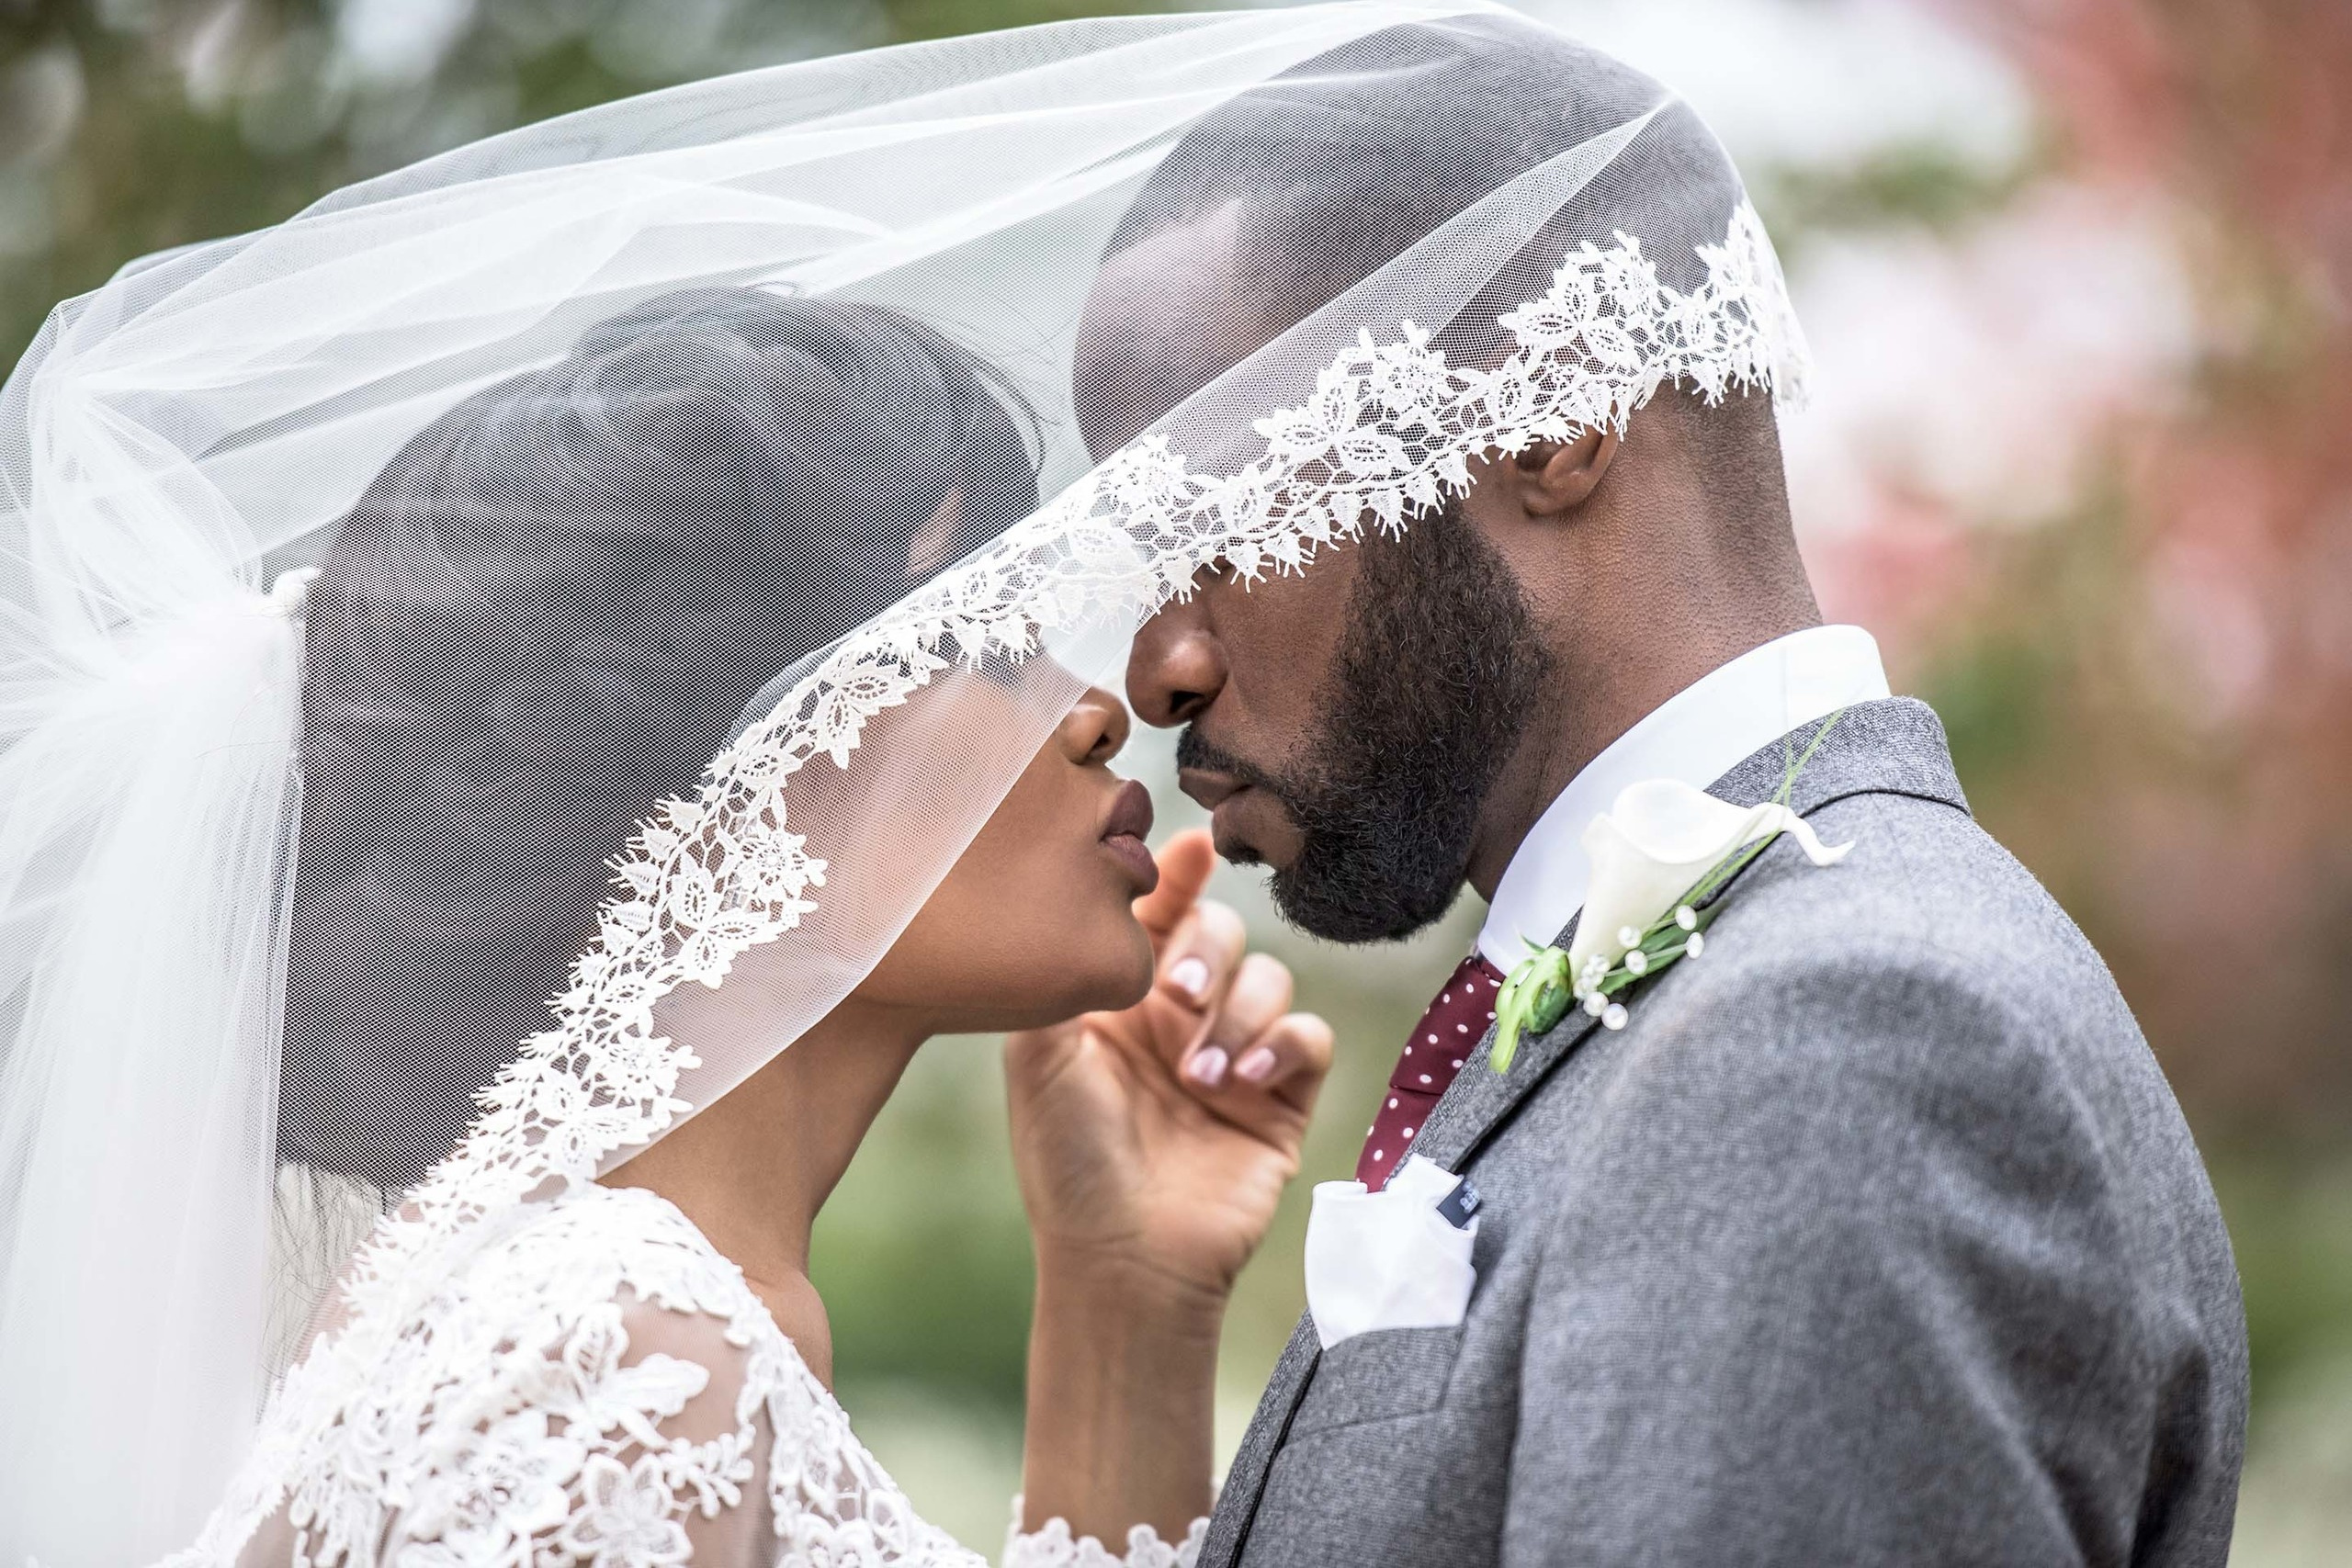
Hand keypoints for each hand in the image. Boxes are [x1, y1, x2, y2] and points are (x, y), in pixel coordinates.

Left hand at [1005, 828, 1333, 1308]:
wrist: (1121, 1259)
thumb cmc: (1067, 1164)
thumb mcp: (1037, 1062)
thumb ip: (1057, 981)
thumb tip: (1081, 908)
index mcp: (1121, 1000)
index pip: (1157, 916)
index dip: (1174, 876)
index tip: (1186, 846)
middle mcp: (1180, 1018)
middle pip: (1223, 932)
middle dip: (1208, 949)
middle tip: (1179, 992)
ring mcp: (1236, 1056)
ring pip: (1271, 979)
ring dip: (1238, 1015)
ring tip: (1199, 1076)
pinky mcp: (1283, 1100)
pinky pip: (1310, 1038)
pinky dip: (1283, 1045)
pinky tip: (1244, 1082)